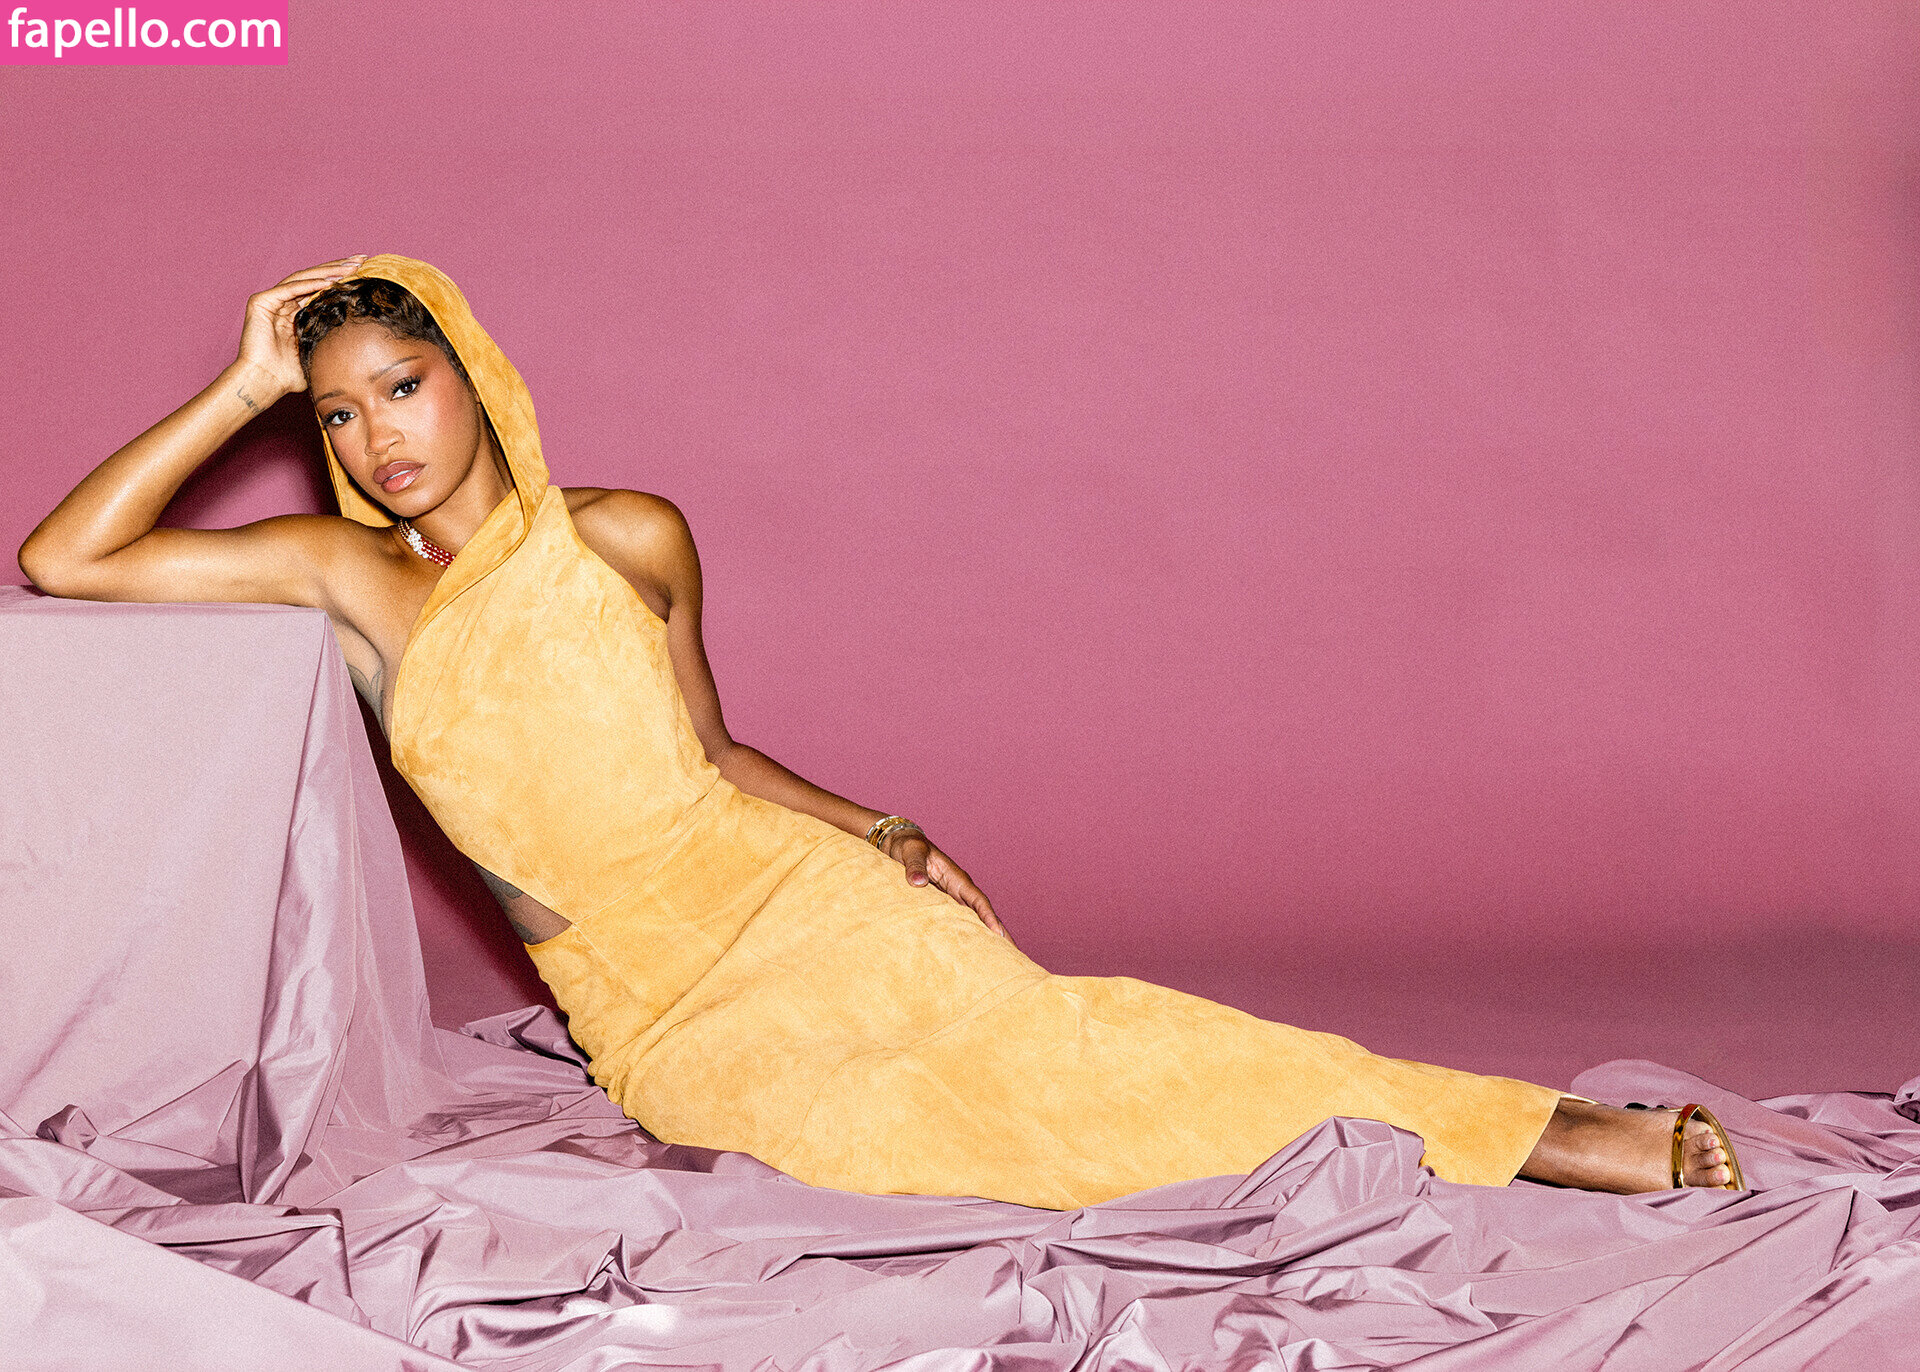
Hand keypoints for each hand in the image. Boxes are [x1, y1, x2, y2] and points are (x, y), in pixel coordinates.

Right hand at [234, 255, 367, 398]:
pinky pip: (290, 289)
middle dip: (339, 268)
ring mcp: (271, 301)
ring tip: (351, 267)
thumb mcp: (319, 353)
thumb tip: (364, 343)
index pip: (321, 289)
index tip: (365, 272)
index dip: (342, 279)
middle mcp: (283, 303)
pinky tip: (330, 281)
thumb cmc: (290, 375)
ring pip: (304, 279)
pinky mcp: (261, 302)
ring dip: (328, 272)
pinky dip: (310, 284)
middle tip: (362, 260)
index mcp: (296, 313)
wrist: (265, 381)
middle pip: (314, 279)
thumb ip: (333, 341)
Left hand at [880, 828, 1013, 944]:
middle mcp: (958, 890)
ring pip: (974, 921)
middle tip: (1014, 954)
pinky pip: (958, 922)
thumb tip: (918, 883)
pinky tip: (972, 950)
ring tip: (1000, 959)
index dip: (989, 917)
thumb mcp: (910, 851)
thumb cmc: (906, 845)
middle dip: (1000, 933)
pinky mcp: (941, 905)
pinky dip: (969, 935)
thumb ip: (914, 866)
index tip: (998, 934)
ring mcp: (951, 899)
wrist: (897, 843)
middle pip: (983, 914)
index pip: (977, 900)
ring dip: (987, 938)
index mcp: (956, 877)